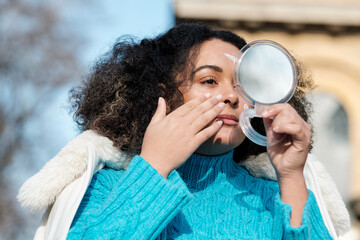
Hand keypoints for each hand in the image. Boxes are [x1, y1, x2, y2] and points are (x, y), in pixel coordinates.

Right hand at [140, 95, 224, 177]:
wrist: (154, 162)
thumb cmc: (151, 145)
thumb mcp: (153, 125)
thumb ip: (159, 111)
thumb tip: (161, 99)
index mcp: (172, 118)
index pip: (189, 105)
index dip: (199, 99)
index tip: (207, 95)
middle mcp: (181, 124)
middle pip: (199, 110)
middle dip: (210, 102)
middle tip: (219, 97)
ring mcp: (188, 134)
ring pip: (204, 119)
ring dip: (214, 111)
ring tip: (222, 105)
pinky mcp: (193, 144)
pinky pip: (206, 133)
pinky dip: (214, 127)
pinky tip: (220, 122)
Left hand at [262, 103, 311, 225]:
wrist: (284, 170)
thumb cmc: (280, 155)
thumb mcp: (271, 136)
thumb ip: (269, 124)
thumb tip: (264, 112)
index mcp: (295, 123)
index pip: (286, 108)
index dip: (273, 108)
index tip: (262, 112)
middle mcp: (302, 125)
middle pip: (288, 109)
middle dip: (274, 114)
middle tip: (268, 124)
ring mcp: (305, 132)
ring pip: (291, 116)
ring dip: (278, 122)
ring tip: (274, 132)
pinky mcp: (304, 139)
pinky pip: (295, 127)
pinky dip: (284, 127)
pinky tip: (277, 131)